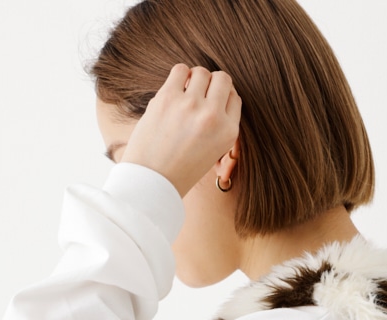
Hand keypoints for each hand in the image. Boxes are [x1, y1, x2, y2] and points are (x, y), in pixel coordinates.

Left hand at [120, 64, 241, 198]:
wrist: (152, 182)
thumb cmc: (180, 171)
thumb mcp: (213, 153)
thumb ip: (219, 125)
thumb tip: (217, 94)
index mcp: (228, 132)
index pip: (235, 98)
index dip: (223, 97)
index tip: (211, 103)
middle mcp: (213, 116)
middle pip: (222, 79)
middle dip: (212, 85)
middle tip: (199, 98)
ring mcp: (190, 105)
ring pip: (202, 72)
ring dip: (194, 79)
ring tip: (185, 95)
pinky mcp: (168, 98)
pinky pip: (180, 70)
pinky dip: (179, 76)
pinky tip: (175, 90)